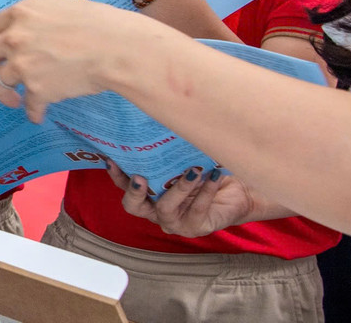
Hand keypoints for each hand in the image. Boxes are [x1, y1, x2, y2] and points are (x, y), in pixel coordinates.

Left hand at [0, 0, 160, 121]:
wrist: (116, 49)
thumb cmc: (97, 21)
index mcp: (21, 13)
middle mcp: (15, 38)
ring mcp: (23, 65)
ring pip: (0, 83)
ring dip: (6, 94)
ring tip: (15, 100)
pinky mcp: (37, 90)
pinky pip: (28, 105)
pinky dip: (33, 112)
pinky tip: (38, 115)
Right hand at [104, 160, 259, 237]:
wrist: (239, 192)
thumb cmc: (207, 172)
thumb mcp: (186, 160)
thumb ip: (171, 152)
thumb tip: (162, 123)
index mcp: (150, 194)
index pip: (125, 186)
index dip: (116, 175)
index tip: (111, 159)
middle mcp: (156, 210)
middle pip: (134, 207)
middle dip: (134, 192)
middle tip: (139, 177)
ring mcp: (174, 222)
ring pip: (166, 208)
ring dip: (178, 188)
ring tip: (193, 170)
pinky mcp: (195, 227)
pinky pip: (197, 209)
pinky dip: (205, 191)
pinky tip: (214, 176)